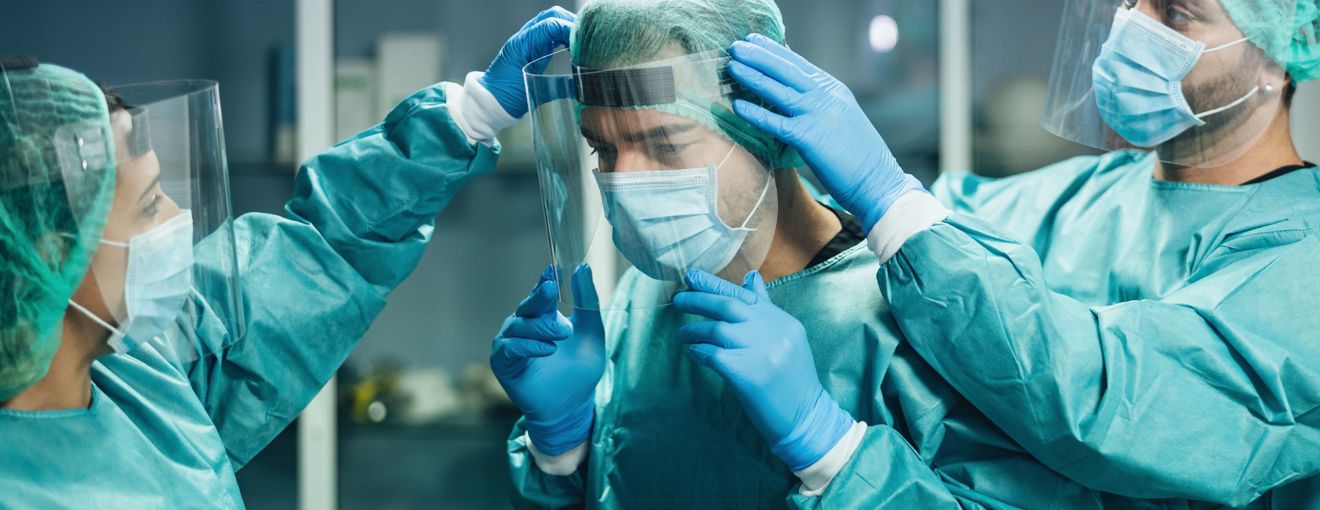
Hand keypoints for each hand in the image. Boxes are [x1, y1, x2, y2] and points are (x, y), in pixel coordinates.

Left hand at [480, 6, 575, 117]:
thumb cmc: (507, 96)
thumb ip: (556, 84)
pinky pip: (550, 32)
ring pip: (552, 21)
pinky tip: (574, 48)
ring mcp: (530, 40)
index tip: (585, 45)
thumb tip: (580, 82)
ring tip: (584, 43)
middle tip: (588, 40)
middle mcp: (527, 36)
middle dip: (573, 23)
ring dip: (569, 27)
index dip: (571, 31)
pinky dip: (564, 35)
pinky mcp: (533, 47)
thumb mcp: (531, 89)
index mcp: (524, 42)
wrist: (490, 100)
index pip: (551, 24)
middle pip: (554, 15)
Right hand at [491, 264, 603, 454]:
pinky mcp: (503, 363)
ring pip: (519, 326)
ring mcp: (510, 343)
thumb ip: (587, 302)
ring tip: (561, 334)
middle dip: (540, 298)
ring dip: (541, 327)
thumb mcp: (591, 333)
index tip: (552, 271)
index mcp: (542, 315)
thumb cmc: (579, 369)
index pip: (541, 292)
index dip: (545, 281)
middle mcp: (523, 325)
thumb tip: (582, 268)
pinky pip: (510, 349)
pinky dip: (527, 346)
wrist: (571, 405)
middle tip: (555, 293)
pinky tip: (546, 348)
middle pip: (528, 305)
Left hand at [672, 269, 853, 470]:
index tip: (692, 277)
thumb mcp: (786, 338)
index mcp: (782, 321)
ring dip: (694, 331)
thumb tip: (749, 276)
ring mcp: (762, 352)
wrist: (806, 417)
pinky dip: (699, 352)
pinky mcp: (749, 374)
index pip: (744, 294)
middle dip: (698, 300)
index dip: (715, 283)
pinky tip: (694, 354)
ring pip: (717, 329)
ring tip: (684, 335)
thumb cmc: (791, 379)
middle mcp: (774, 332)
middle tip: (678, 300)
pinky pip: (714, 355)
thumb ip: (766, 308)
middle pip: (728, 305)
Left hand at [727, 33, 922, 230]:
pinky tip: (737, 106)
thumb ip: (822, 103)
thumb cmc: (858, 157)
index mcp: (834, 90)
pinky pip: (776, 123)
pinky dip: (755, 113)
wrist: (880, 183)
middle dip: (759, 55)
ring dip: (753, 76)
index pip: (799, 64)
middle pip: (786, 70)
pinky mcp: (810, 138)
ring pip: (779, 90)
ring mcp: (819, 115)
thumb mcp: (842, 118)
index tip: (753, 40)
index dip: (774, 51)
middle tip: (736, 45)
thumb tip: (796, 94)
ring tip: (731, 65)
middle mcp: (827, 97)